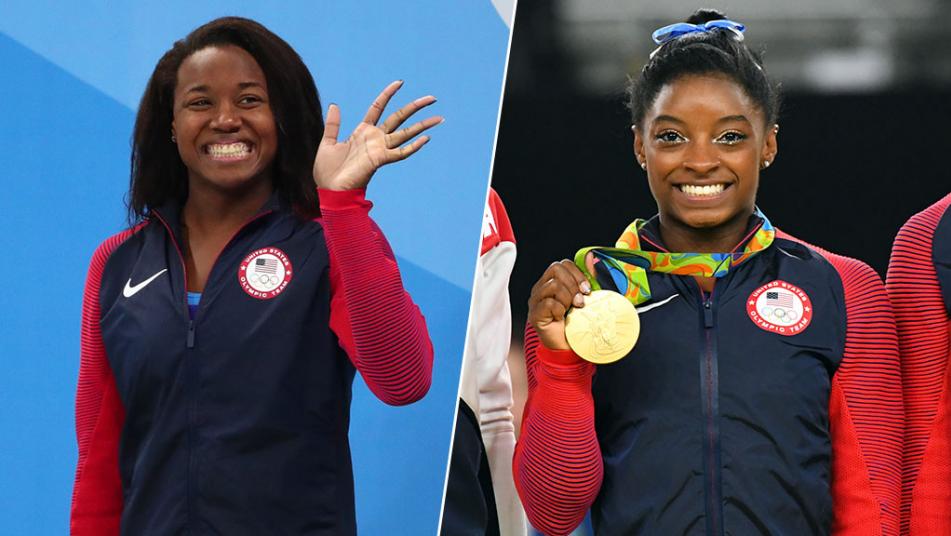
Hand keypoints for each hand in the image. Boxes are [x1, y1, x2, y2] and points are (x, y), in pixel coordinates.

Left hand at [313, 80, 442, 190]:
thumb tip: (335, 105)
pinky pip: (400, 152)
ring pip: (405, 133)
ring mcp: (379, 149)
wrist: (329, 191)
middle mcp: (375, 138)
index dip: (388, 94)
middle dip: (415, 107)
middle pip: (399, 117)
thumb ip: (334, 124)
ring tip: (439, 118)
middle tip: (432, 98)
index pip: (378, 107)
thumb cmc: (328, 171)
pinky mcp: (380, 160)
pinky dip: (413, 146)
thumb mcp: (328, 142)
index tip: (400, 82)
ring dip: (422, 125)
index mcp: (362, 131)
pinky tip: (426, 139)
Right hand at [528, 258, 591, 350]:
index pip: (562, 264)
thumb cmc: (576, 324)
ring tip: (570, 311)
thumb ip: (587, 281)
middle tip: (579, 302)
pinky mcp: (534, 315)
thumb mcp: (585, 299)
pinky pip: (549, 303)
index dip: (577, 274)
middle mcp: (541, 289)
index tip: (587, 290)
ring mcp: (535, 301)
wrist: (568, 348)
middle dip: (573, 284)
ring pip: (553, 285)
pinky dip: (559, 310)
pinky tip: (561, 318)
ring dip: (567, 299)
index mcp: (552, 282)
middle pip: (555, 269)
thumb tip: (592, 259)